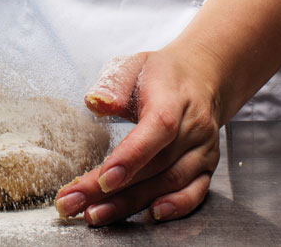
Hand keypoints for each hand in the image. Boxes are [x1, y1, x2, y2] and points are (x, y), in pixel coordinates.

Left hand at [54, 50, 222, 224]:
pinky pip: (194, 193)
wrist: (201, 78)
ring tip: (95, 214)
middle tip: (74, 202)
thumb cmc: (159, 74)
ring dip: (131, 203)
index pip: (157, 129)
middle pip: (155, 164)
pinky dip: (174, 208)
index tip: (103, 178)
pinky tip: (148, 217)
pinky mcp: (206, 167)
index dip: (131, 156)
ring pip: (169, 183)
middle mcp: (193, 128)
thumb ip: (113, 82)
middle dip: (112, 189)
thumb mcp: (132, 64)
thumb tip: (96, 102)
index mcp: (173, 98)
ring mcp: (202, 150)